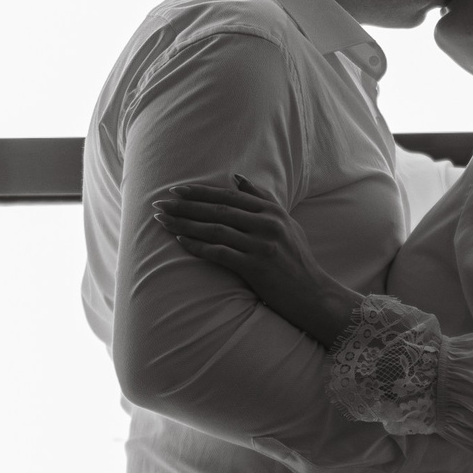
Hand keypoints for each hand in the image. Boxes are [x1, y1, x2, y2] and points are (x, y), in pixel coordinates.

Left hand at [153, 174, 360, 346]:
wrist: (313, 295)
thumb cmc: (297, 260)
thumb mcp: (287, 223)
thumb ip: (263, 199)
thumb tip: (237, 177)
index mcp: (272, 211)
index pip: (228, 196)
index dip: (200, 192)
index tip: (176, 190)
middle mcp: (267, 224)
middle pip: (217, 210)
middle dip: (185, 206)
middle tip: (160, 203)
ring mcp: (262, 245)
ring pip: (215, 229)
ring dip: (185, 225)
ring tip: (163, 221)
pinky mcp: (256, 267)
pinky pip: (220, 253)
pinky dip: (197, 246)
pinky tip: (180, 242)